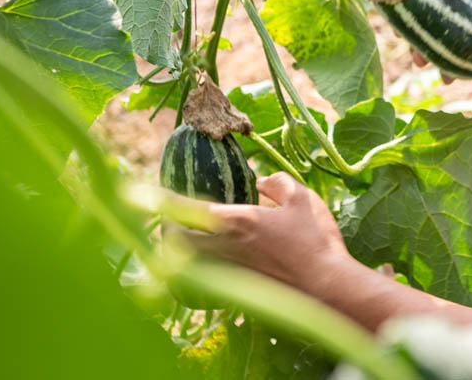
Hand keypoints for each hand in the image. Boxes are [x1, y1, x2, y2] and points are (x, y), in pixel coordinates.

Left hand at [175, 173, 354, 298]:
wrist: (326, 288)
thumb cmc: (316, 240)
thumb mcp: (302, 199)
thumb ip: (278, 184)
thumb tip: (263, 180)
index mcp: (238, 222)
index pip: (188, 209)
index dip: (163, 200)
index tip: (144, 193)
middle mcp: (226, 248)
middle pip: (178, 241)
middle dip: (168, 230)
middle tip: (169, 220)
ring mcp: (230, 273)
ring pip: (189, 262)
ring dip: (182, 251)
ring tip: (187, 240)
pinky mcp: (239, 291)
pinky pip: (208, 279)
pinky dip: (202, 271)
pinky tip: (214, 265)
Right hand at [409, 0, 471, 78]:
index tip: (399, 4)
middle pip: (424, 12)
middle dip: (413, 28)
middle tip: (406, 40)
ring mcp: (461, 21)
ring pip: (436, 36)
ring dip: (426, 50)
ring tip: (424, 63)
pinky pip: (454, 55)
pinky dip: (449, 68)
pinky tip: (448, 77)